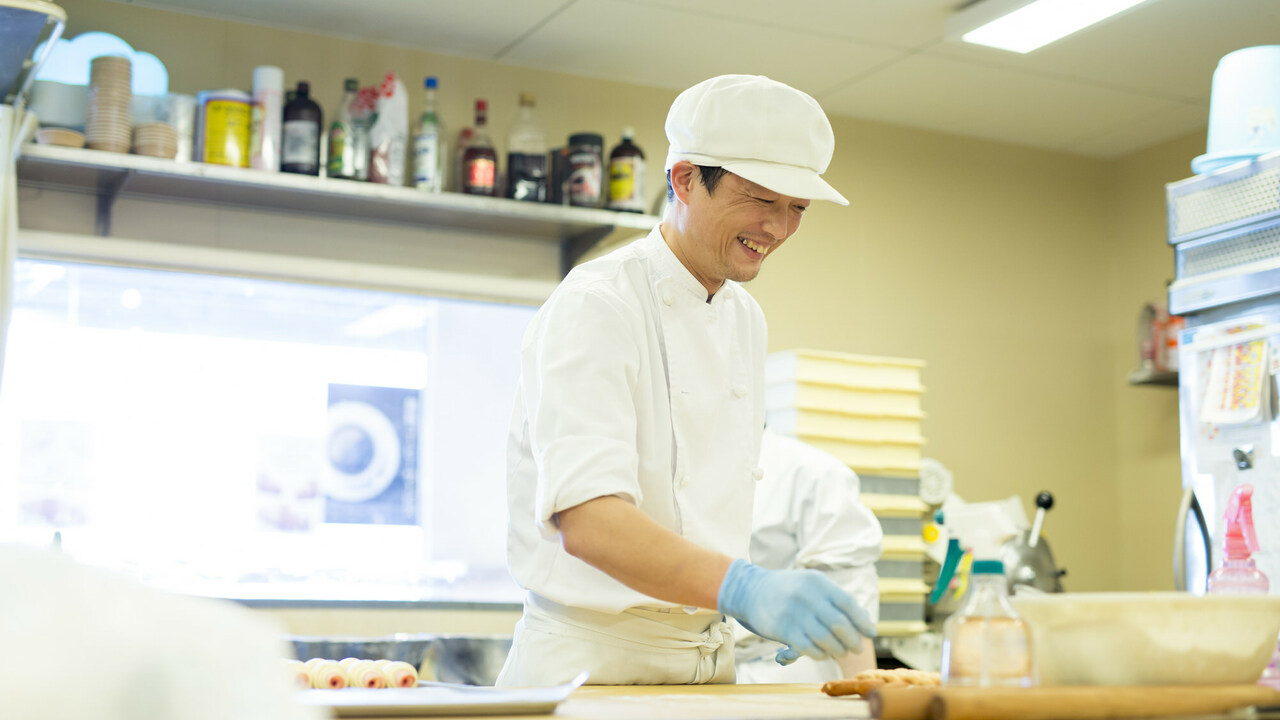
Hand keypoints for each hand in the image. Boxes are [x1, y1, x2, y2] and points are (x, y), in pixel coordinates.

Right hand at [718, 559, 874, 660]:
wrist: (751, 591)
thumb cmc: (789, 591)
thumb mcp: (810, 585)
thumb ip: (834, 600)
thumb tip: (863, 623)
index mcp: (817, 582)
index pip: (847, 603)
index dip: (862, 621)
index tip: (871, 633)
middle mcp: (807, 595)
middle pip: (840, 624)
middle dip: (852, 640)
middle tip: (856, 648)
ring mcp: (794, 613)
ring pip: (826, 639)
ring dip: (838, 650)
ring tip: (840, 652)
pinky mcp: (782, 629)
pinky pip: (809, 648)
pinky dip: (820, 654)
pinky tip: (823, 654)